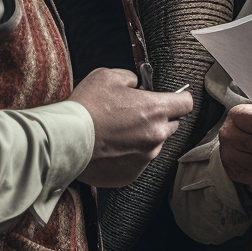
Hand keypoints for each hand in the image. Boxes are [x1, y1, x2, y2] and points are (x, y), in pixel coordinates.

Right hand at [69, 68, 191, 186]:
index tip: (175, 98)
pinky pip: (138, 161)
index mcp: (155, 110)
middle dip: (160, 117)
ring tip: (118, 131)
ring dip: (144, 137)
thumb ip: (131, 79)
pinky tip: (112, 146)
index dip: (180, 98)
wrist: (65, 139)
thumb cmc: (87, 106)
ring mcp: (144, 157)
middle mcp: (155, 136)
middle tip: (137, 113)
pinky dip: (130, 154)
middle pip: (172, 124)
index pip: (186, 103)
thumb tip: (136, 86)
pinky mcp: (131, 174)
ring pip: (154, 144)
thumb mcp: (108, 76)